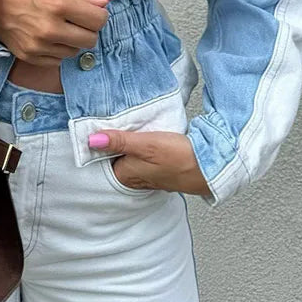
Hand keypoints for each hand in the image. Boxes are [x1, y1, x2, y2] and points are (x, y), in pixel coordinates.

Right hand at [0, 0, 112, 64]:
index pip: (98, 20)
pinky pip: (57, 60)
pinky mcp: (28, 56)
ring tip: (57, 24)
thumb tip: (106, 2)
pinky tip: (46, 34)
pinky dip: (57, 49)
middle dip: (88, 28)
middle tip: (75, 17)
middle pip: (90, 39)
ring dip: (72, 40)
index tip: (91, 9)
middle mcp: (50, 28)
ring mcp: (38, 45)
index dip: (99, 14)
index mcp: (59, 4)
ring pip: (74, 51)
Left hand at [89, 128, 213, 197]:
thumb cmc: (179, 157)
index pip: (101, 157)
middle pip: (116, 157)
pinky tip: (147, 137)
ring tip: (131, 127)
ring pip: (130, 157)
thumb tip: (91, 140)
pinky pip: (144, 158)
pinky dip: (143, 148)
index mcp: (125, 175)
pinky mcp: (161, 170)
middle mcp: (134, 179)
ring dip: (129, 144)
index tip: (98, 125)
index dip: (100, 142)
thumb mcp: (145, 144)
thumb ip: (118, 141)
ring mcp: (148, 176)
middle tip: (115, 122)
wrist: (211, 167)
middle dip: (114, 142)